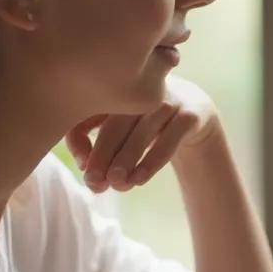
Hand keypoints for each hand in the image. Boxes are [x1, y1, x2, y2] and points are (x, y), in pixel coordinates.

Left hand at [66, 75, 219, 192]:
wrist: (194, 111)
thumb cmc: (144, 122)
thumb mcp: (119, 127)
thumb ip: (94, 143)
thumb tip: (84, 166)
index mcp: (116, 87)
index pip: (89, 113)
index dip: (78, 140)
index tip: (83, 168)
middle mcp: (142, 90)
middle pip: (116, 122)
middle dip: (102, 155)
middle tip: (94, 182)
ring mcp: (169, 100)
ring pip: (142, 131)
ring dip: (126, 160)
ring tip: (117, 184)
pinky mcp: (190, 116)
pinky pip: (169, 140)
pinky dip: (152, 161)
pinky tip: (139, 180)